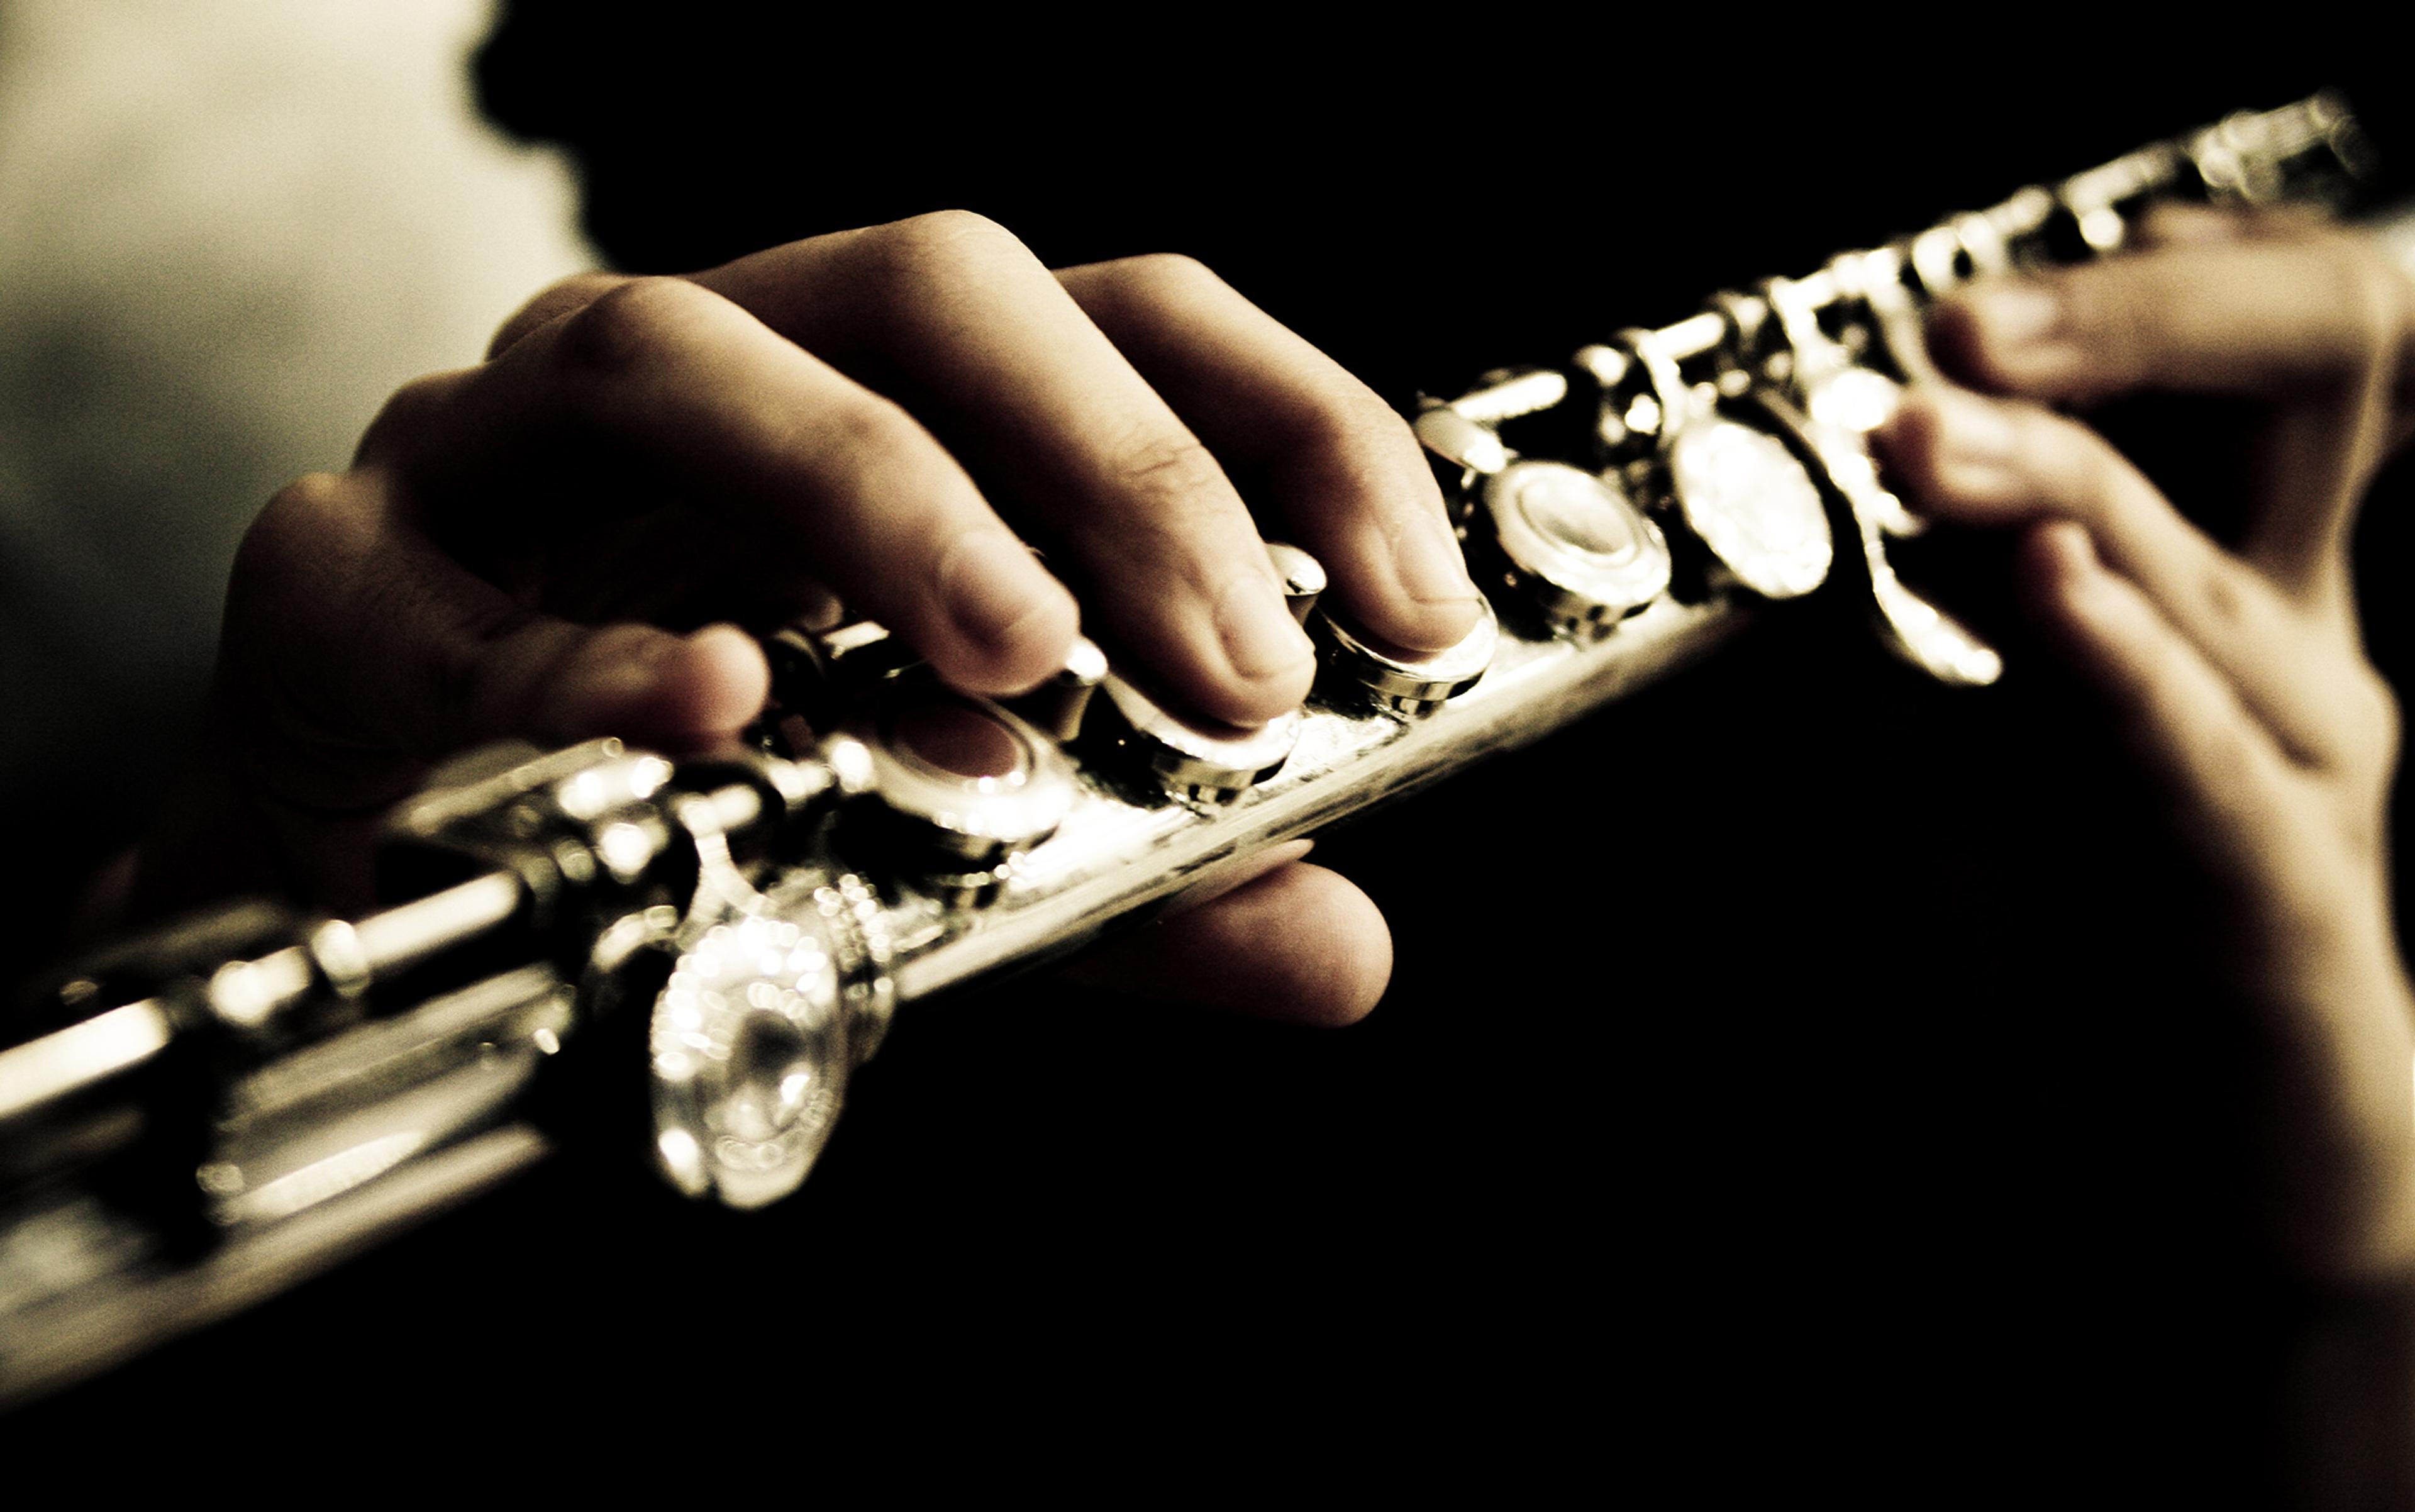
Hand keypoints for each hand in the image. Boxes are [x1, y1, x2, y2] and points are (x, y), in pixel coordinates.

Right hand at [137, 213, 1482, 1024]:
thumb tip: (1343, 942)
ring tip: (1018, 659)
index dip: (1292, 428)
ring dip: (876, 491)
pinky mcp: (340, 579)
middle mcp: (711, 368)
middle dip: (1115, 466)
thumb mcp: (958, 838)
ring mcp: (505, 445)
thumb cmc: (689, 807)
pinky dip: (600, 655)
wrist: (399, 886)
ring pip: (680, 354)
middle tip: (1239, 666)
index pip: (1124, 318)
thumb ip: (1134, 882)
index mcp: (880, 396)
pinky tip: (721, 713)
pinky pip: (455, 594)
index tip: (1417, 605)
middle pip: (931, 286)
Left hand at [1874, 208, 2414, 1281]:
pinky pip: (2215, 762)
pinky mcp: (2287, 894)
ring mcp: (2307, 759)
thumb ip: (1953, 593)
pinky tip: (2056, 602)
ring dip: (2060, 493)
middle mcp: (2292, 638)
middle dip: (2127, 335)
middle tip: (1950, 324)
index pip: (2265, 358)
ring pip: (2214, 575)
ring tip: (1923, 444)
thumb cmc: (2117, 916)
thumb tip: (1852, 475)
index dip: (2165, 281)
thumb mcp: (2011, 708)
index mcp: (2236, 574)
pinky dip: (2129, 673)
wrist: (2222, 1140)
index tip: (1997, 267)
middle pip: (2294, 405)